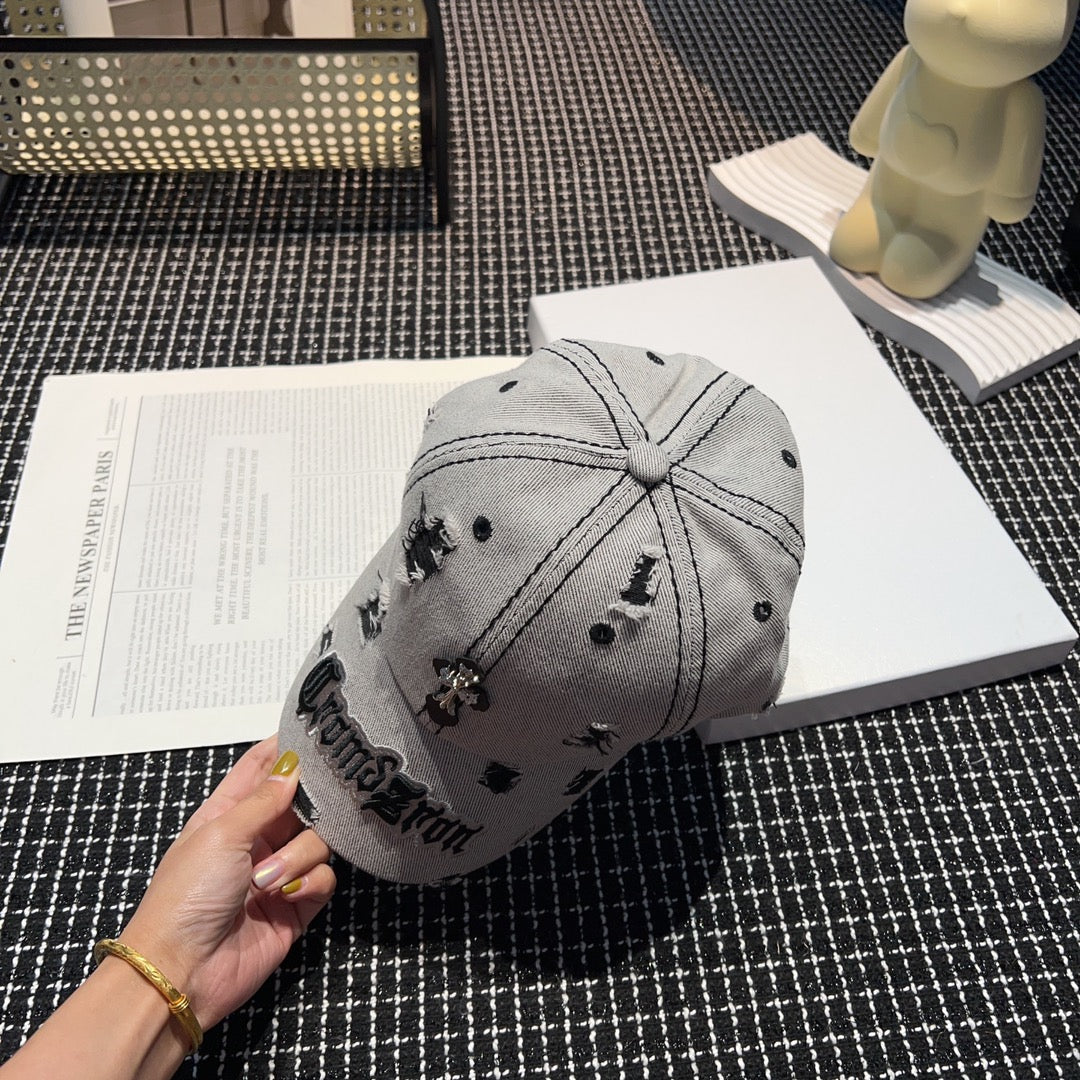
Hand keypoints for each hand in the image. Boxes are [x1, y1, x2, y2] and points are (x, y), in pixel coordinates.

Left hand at [120, 736, 334, 1029]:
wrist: (182, 971)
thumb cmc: (185, 897)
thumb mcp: (221, 834)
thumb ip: (264, 798)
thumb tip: (293, 765)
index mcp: (227, 813)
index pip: (261, 768)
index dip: (285, 748)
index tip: (316, 730)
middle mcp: (256, 838)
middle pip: (300, 802)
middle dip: (309, 803)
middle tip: (321, 799)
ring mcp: (278, 871)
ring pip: (317, 839)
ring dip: (298, 855)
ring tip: (267, 880)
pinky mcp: (297, 904)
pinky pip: (325, 876)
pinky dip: (311, 881)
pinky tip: (288, 895)